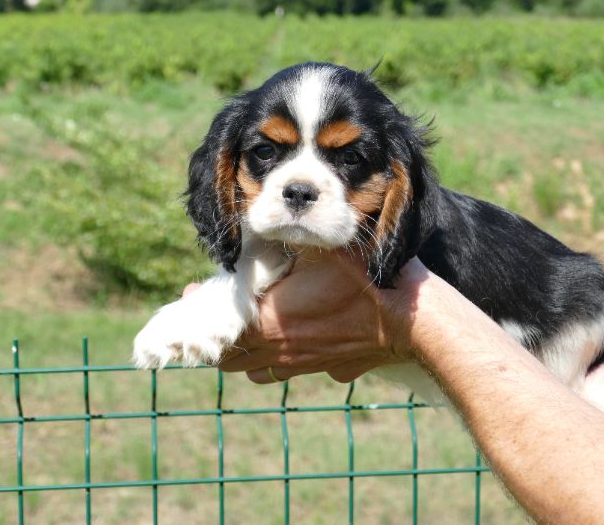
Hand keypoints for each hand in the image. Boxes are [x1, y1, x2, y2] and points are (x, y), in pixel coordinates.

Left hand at [217, 251, 418, 382]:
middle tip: (217, 315)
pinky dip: (287, 360)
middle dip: (220, 338)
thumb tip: (261, 231)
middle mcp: (282, 352)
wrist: (409, 318)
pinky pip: (298, 370)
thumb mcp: (318, 247)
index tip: (194, 294)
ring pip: (261, 372)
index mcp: (270, 322)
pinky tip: (298, 340)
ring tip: (250, 332)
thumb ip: (284, 241)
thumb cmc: (363, 278)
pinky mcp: (332, 371)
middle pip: (231, 359)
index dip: (200, 311)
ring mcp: (307, 366)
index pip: (218, 329)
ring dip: (249, 355)